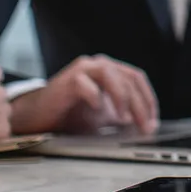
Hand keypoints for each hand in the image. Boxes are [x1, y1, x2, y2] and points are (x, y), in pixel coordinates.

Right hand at [9, 55, 158, 135]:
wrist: (37, 118)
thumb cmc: (69, 115)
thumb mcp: (103, 117)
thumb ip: (122, 117)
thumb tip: (145, 126)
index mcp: (110, 71)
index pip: (136, 79)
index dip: (148, 99)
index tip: (153, 121)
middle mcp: (98, 65)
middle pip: (128, 79)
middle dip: (140, 105)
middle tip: (144, 126)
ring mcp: (83, 70)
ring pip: (112, 75)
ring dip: (122, 98)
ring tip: (124, 119)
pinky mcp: (67, 80)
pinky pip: (85, 84)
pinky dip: (95, 97)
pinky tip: (98, 110)